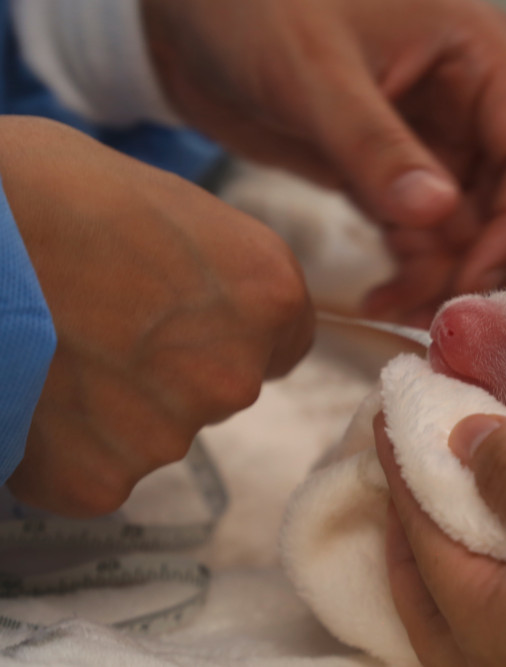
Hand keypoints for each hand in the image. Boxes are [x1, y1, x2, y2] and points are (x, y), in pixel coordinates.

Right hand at [0, 117, 313, 516]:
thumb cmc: (49, 187)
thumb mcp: (168, 206)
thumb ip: (213, 270)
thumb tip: (211, 299)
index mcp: (268, 294)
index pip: (284, 343)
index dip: (229, 328)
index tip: (181, 315)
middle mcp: (236, 374)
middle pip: (220, 387)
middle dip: (171, 367)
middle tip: (97, 322)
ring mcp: (170, 435)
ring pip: (154, 430)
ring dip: (114, 408)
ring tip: (52, 350)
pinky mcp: (98, 480)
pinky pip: (92, 470)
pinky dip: (61, 448)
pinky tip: (27, 393)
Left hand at [142, 0, 505, 324]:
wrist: (188, 19)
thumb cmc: (256, 7)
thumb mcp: (316, 73)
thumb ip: (375, 145)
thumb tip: (439, 214)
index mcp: (479, 56)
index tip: (480, 277)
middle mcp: (472, 101)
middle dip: (489, 258)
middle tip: (449, 313)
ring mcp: (436, 142)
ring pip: (474, 227)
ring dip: (450, 276)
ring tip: (408, 318)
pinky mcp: (395, 173)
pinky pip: (428, 235)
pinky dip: (416, 273)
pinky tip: (382, 300)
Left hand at [375, 413, 505, 666]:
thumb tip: (461, 441)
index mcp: (488, 631)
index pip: (420, 535)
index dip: (401, 466)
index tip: (391, 411)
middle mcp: (504, 664)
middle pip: (426, 588)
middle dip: (409, 523)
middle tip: (405, 465)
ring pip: (468, 606)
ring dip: (452, 547)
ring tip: (452, 495)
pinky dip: (499, 567)